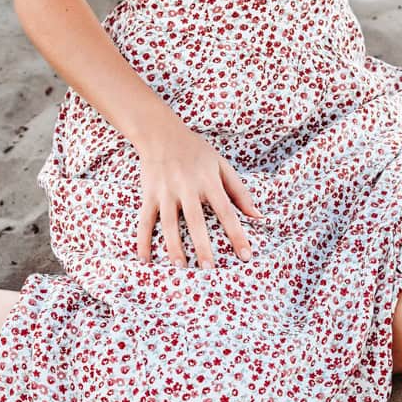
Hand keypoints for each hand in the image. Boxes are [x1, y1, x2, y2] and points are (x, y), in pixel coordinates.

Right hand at [133, 124, 262, 267]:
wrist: (161, 133)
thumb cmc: (196, 151)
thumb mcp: (222, 165)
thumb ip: (240, 192)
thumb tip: (258, 216)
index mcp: (209, 181)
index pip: (226, 211)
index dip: (237, 234)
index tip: (245, 255)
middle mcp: (187, 187)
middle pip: (195, 220)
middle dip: (202, 245)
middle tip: (209, 268)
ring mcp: (166, 192)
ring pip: (169, 223)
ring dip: (174, 246)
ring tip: (180, 267)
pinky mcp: (149, 194)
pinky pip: (145, 220)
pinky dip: (142, 240)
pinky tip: (144, 259)